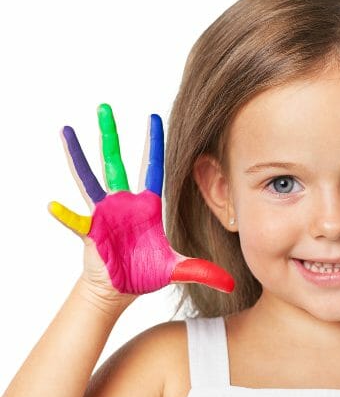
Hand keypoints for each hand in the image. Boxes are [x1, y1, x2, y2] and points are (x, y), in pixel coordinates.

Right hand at [49, 104, 234, 295]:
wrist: (120, 290)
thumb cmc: (145, 273)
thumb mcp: (177, 269)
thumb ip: (202, 271)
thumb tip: (230, 284)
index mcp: (147, 206)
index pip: (153, 168)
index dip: (154, 144)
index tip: (154, 117)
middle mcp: (124, 203)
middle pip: (117, 163)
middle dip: (111, 135)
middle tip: (104, 107)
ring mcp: (104, 214)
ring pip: (90, 179)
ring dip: (79, 156)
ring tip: (67, 130)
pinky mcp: (90, 231)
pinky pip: (75, 221)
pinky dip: (65, 215)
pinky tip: (53, 205)